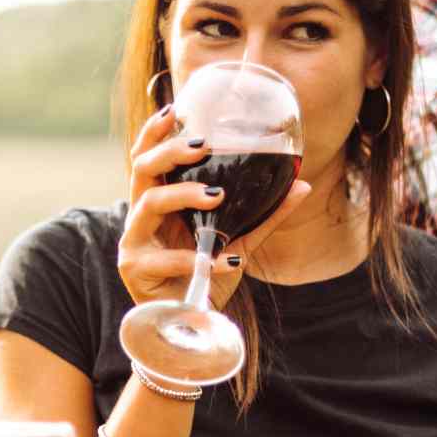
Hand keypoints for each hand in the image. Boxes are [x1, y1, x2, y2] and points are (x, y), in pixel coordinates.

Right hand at [116, 106, 310, 307]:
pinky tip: (223, 262)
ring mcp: (134, 242)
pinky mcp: (134, 270)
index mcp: (160, 203)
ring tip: (217, 194)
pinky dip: (195, 258)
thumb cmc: (205, 280)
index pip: (149, 157)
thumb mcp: (240, 243)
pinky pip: (164, 257)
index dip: (156, 132)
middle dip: (169, 151)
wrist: (189, 328)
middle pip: (141, 168)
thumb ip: (265, 215)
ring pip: (148, 203)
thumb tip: (302, 183)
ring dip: (183, 194)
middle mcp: (141, 216)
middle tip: (202, 145)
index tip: (176, 108)